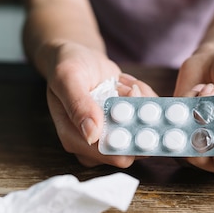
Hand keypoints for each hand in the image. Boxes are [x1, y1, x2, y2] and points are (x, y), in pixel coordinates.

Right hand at [43, 42, 154, 167]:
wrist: (78, 58)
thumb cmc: (68, 66)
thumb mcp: (67, 78)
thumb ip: (78, 105)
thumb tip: (91, 135)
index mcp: (74, 139)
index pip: (110, 154)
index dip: (126, 131)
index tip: (128, 95)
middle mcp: (94, 144)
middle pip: (131, 146)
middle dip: (136, 114)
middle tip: (129, 88)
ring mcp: (111, 134)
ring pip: (142, 130)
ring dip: (140, 103)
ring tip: (123, 84)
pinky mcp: (124, 123)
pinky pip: (147, 117)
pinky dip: (143, 97)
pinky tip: (127, 84)